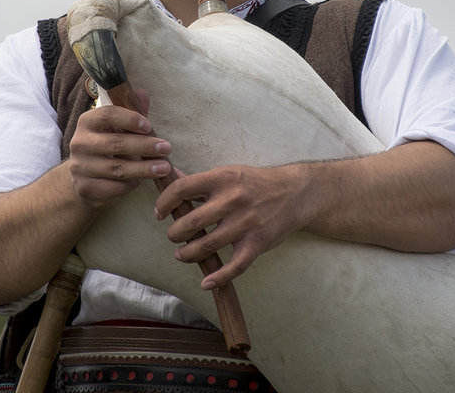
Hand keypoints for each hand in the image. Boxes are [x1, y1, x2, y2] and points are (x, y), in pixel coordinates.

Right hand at [68, 90, 173, 210]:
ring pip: (116, 168)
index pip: (107, 115)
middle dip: (144, 146)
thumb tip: (143, 94)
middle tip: (166, 148)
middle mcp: (79, 143)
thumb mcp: (119, 126)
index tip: (149, 126)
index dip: (129, 119)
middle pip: (114, 143)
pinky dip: (131, 184)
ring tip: (164, 167)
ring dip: (144, 168)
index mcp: (87, 121)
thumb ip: (132, 112)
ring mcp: (80, 167)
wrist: (86, 176)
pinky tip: (142, 181)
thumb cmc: (108, 144)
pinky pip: (113, 187)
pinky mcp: (85, 188)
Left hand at [154, 164, 306, 288]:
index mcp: (222, 178)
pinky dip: (218, 278)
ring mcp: (245, 223)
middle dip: (174, 234)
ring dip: (188, 254)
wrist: (294, 192)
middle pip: (191, 222)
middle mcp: (232, 200)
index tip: (160, 212)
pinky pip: (235, 266)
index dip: (164, 202)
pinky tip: (206, 282)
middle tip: (173, 236)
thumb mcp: (228, 173)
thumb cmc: (255, 182)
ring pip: (207, 246)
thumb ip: (199, 180)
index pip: (182, 189)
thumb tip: (170, 176)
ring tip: (181, 254)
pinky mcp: (257, 242)